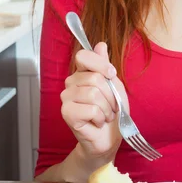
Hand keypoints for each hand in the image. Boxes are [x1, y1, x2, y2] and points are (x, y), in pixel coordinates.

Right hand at [60, 42, 128, 160]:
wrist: (108, 137)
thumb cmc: (112, 111)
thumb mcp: (115, 85)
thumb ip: (105, 66)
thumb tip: (100, 44)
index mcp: (82, 73)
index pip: (83, 56)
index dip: (100, 63)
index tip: (111, 74)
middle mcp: (71, 83)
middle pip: (94, 77)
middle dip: (110, 94)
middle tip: (111, 105)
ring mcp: (66, 98)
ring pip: (93, 94)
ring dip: (107, 108)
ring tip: (105, 114)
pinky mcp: (66, 113)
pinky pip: (90, 109)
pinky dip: (100, 117)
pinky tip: (97, 122)